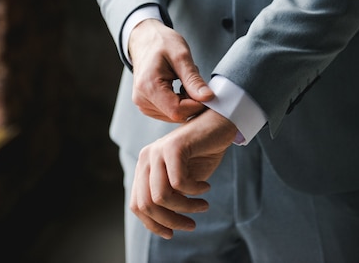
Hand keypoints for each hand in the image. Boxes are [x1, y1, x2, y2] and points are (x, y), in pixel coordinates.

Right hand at [129, 19, 213, 121]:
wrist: (145, 39)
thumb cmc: (162, 43)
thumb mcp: (181, 56)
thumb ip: (194, 79)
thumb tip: (208, 97)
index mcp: (148, 86)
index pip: (177, 111)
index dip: (196, 105)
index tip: (206, 92)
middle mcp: (142, 99)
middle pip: (176, 115)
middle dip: (192, 103)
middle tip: (195, 83)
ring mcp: (142, 104)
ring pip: (174, 116)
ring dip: (186, 103)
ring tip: (184, 82)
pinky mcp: (146, 106)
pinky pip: (168, 112)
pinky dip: (179, 103)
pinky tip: (178, 88)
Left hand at [129, 109, 237, 238]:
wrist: (220, 124)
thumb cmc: (204, 152)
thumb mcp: (183, 180)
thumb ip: (170, 197)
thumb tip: (162, 225)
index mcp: (144, 167)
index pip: (137, 205)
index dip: (153, 224)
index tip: (172, 233)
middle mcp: (146, 158)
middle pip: (147, 204)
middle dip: (171, 221)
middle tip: (192, 225)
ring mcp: (157, 151)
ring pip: (161, 197)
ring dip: (186, 208)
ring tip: (203, 205)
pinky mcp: (174, 147)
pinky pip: (179, 183)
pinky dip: (195, 191)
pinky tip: (206, 187)